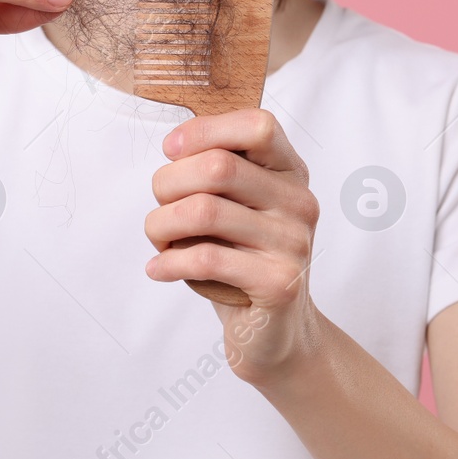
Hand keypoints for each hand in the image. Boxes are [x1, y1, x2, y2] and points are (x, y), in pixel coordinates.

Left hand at [143, 108, 323, 386]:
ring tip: (158, 239)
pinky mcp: (278, 284)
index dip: (206, 130)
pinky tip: (159, 268)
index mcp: (290, 172)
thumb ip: (217, 169)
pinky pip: (205, 259)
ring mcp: (293, 244)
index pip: (259, 125)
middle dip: (168, 183)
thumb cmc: (242, 259)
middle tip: (160, 207)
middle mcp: (299, 202)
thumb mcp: (237, 206)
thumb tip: (176, 146)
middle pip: (218, 167)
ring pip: (204, 212)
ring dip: (161, 224)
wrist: (274, 333)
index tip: (172, 151)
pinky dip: (169, 262)